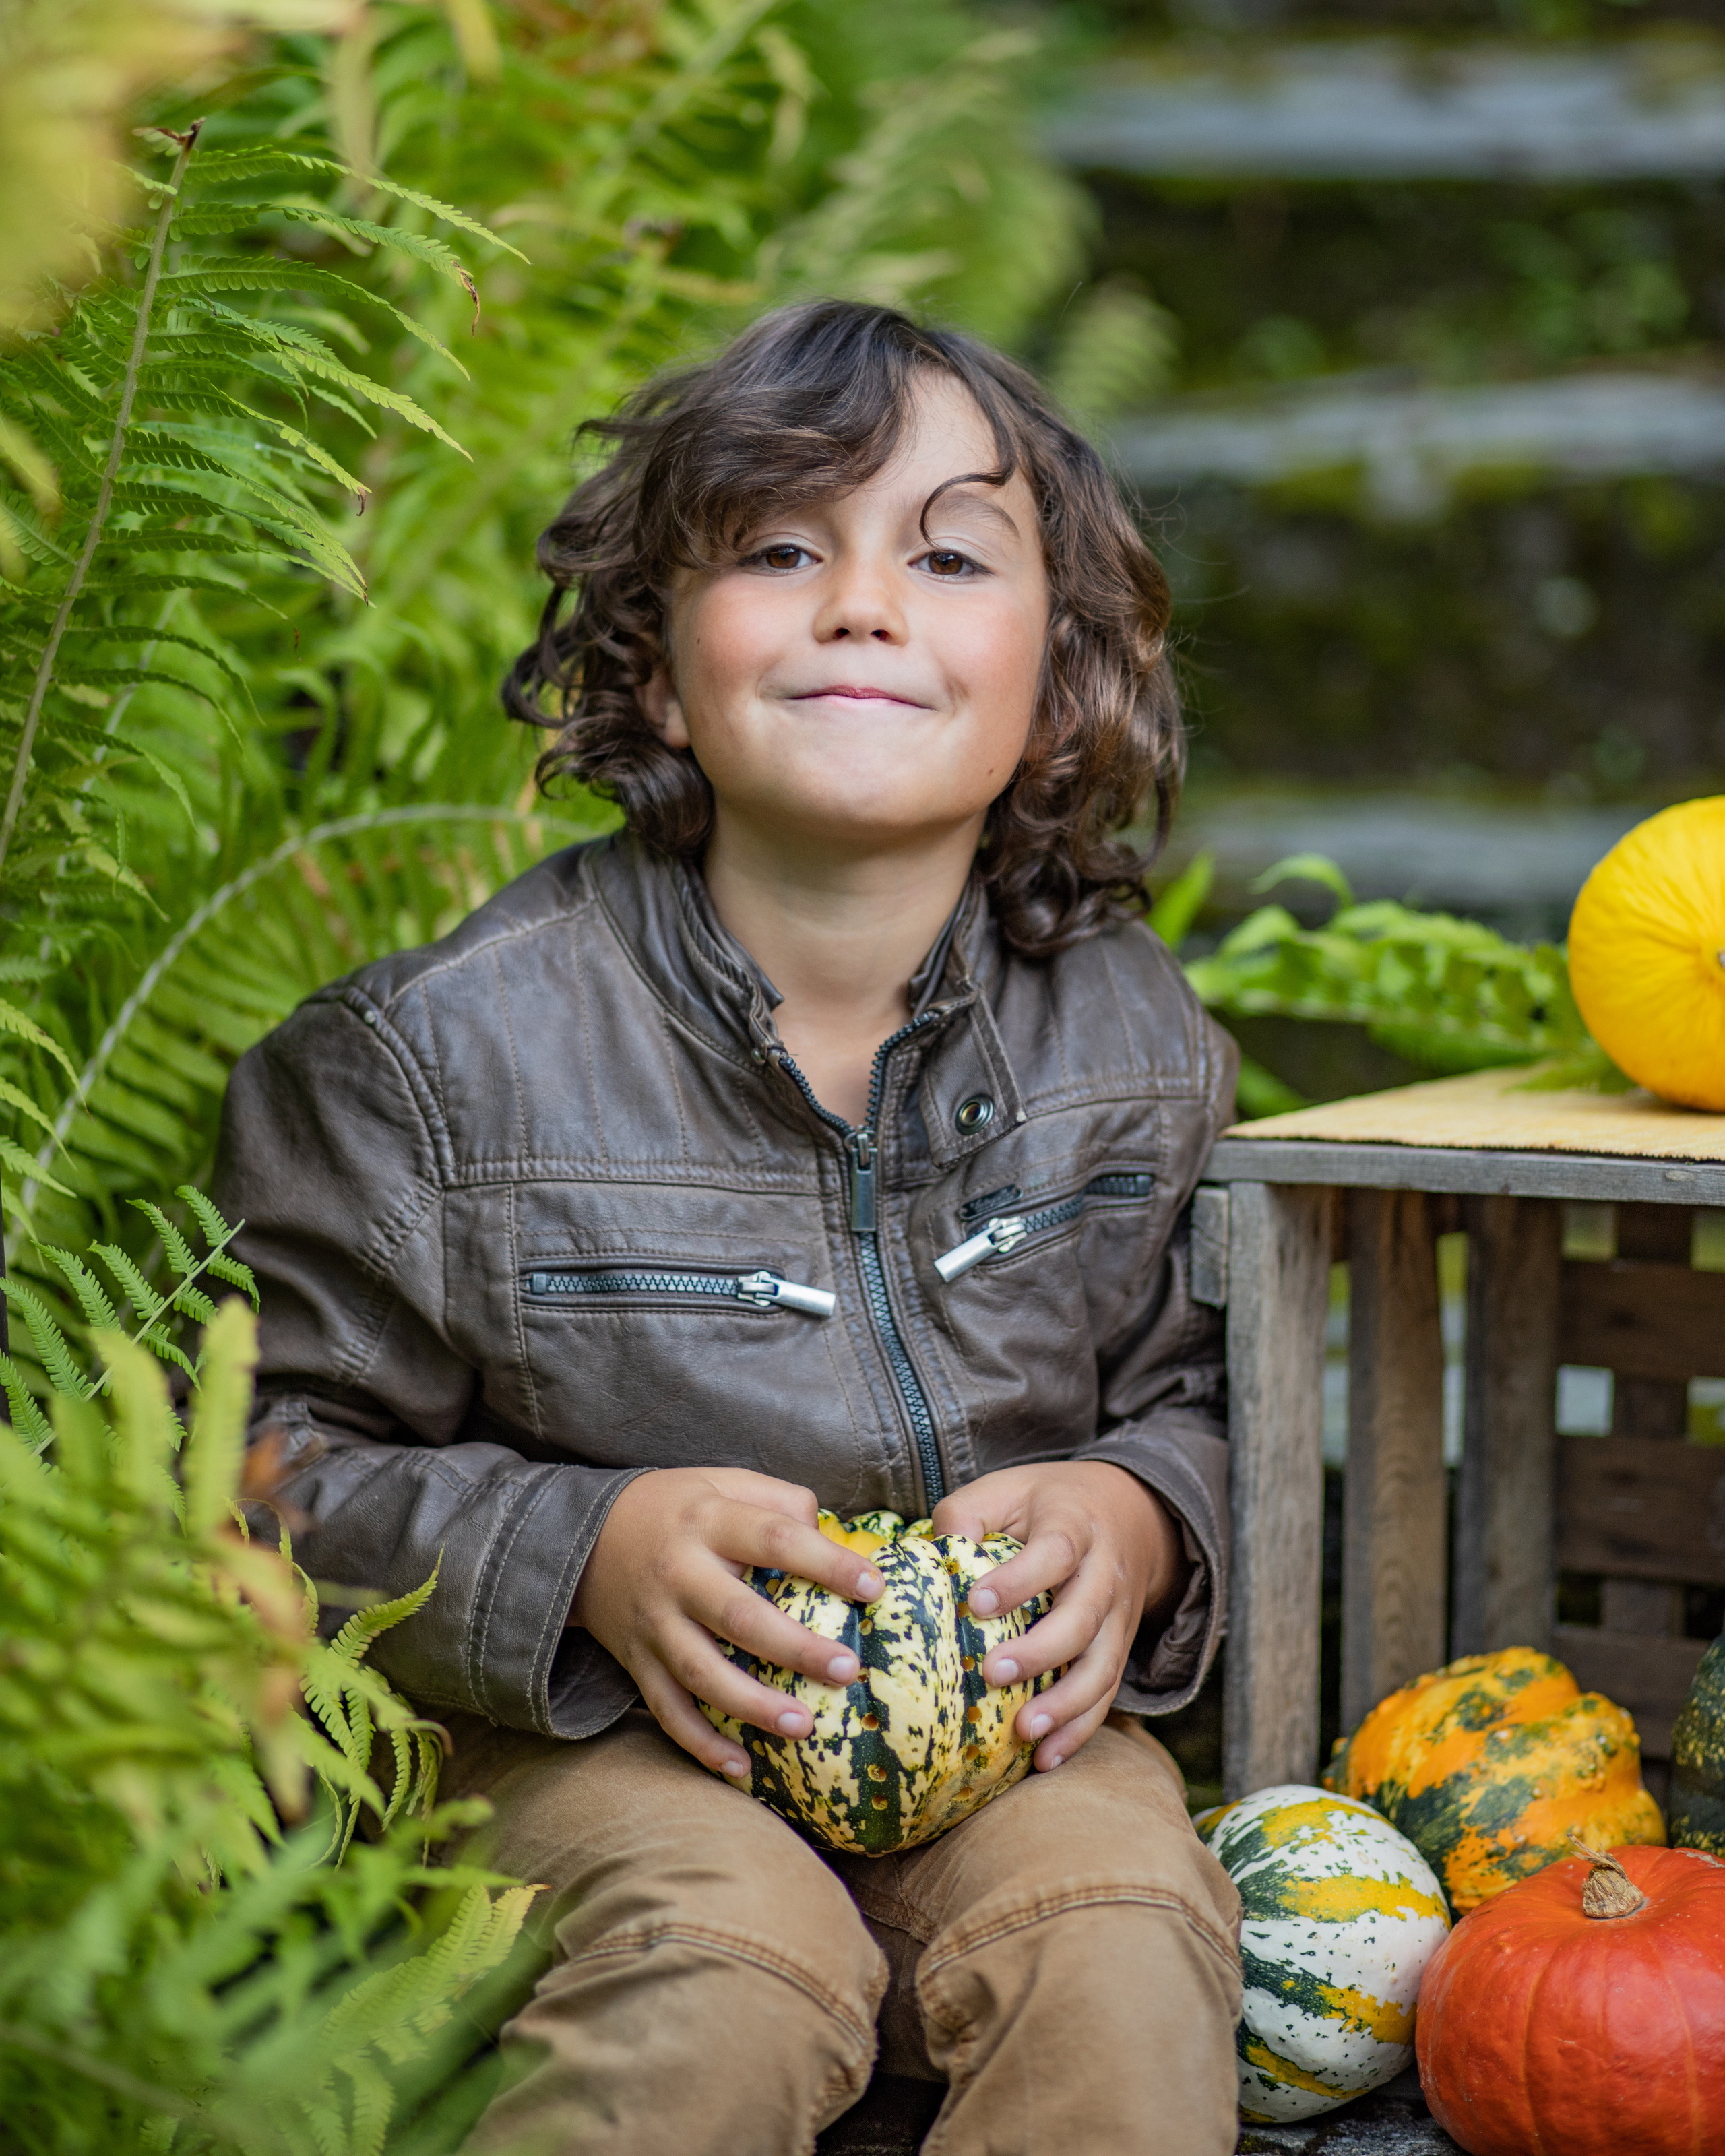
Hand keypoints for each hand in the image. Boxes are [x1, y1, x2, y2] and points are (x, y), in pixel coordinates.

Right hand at [571, 1467, 883, 1778]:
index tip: (875, 1587)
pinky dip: (700, 1744)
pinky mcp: (636, 1662)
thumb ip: (779, 1501)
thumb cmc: (678, 1509)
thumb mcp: (723, 1482)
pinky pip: (667, 1710)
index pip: (775, 1539)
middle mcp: (680, 1574)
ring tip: (804, 1728)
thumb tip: (831, 1537)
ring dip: (753, 1706)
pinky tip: (741, 1768)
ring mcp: (655, 1623)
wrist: (584, 1537)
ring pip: (703, 1673)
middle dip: (795, 1648)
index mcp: (709, 1522)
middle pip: (739, 1616)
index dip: (827, 1562)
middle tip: (848, 1670)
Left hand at [931, 1461, 1186, 1773]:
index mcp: (1075, 1525)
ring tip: (1024, 1731)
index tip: (975, 1602)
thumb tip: (932, 1554)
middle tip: (993, 1673)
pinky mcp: (1118, 1650)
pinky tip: (1045, 1758)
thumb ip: (966, 1514)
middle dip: (1042, 1651)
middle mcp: (1104, 1573)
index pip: (1055, 1551)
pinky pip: (1107, 1695)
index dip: (1019, 1579)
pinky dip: (1079, 1730)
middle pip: (1084, 1616)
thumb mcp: (1007, 1489)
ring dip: (1065, 1704)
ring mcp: (1118, 1617)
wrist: (1129, 1512)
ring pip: (1102, 1666)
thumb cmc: (1047, 1504)